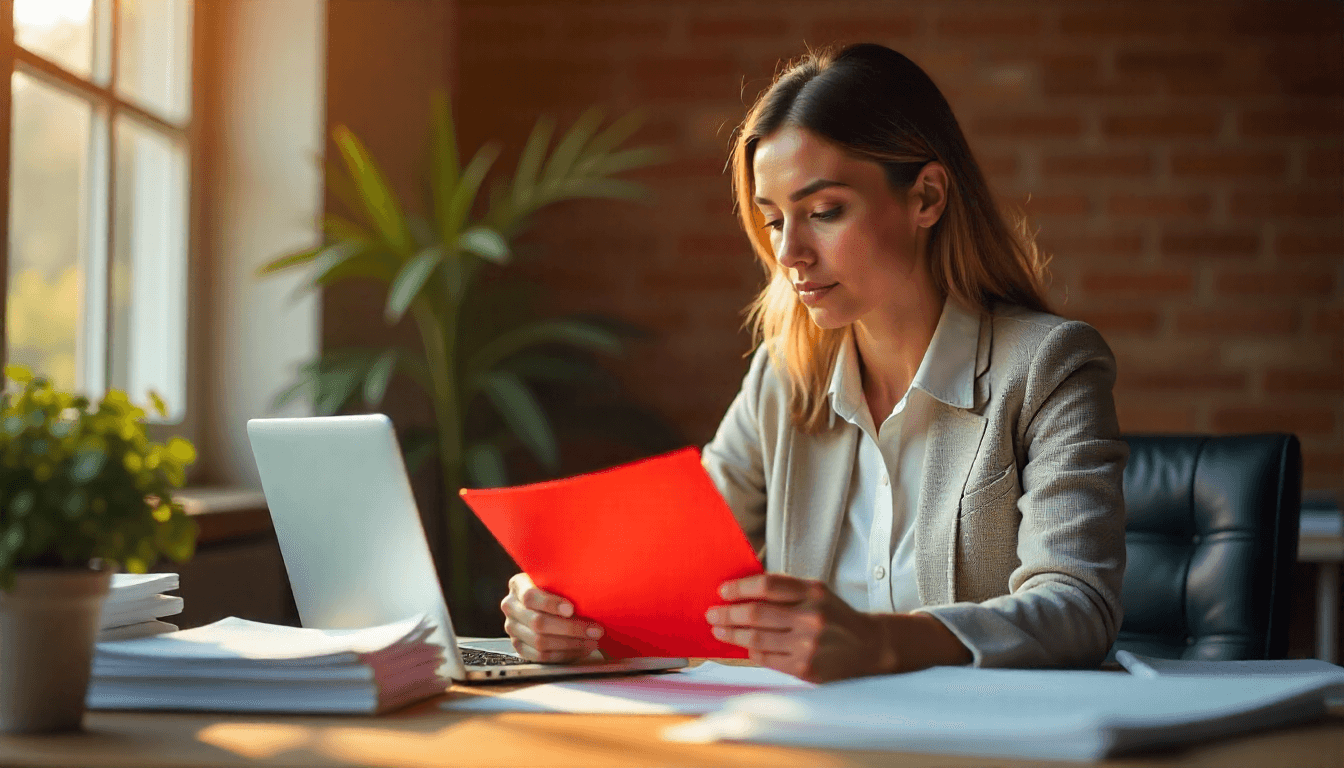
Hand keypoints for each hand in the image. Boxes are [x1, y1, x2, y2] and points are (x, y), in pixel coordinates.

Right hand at [500, 573, 603, 662]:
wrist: (546, 604)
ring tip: (593, 641)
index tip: (572, 609)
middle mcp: (511, 606)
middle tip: (595, 630)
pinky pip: (541, 656)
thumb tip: (591, 593)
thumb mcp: (558, 580)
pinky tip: (581, 649)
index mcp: (518, 585)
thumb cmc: (558, 589)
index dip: (551, 604)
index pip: (530, 596)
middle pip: (538, 622)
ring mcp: (512, 628)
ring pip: (540, 642)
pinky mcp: (519, 646)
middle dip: (570, 628)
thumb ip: (566, 584)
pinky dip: (564, 654)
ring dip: (571, 643)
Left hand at [706, 573, 970, 682]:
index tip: (722, 590)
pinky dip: (750, 650)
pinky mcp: (805, 667)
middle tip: (712, 613)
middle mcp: (810, 617)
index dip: (739, 588)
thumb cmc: (836, 616)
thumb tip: (742, 591)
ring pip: (756, 638)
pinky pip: (766, 658)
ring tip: (719, 629)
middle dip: (727, 613)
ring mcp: (807, 644)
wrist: (870, 648)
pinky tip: (741, 645)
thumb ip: (785, 590)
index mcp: (813, 592)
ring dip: (731, 634)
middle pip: (756, 614)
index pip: (767, 585)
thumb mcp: (817, 593)